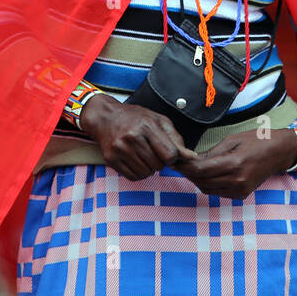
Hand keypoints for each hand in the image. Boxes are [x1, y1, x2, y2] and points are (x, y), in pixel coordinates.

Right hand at [79, 94, 198, 181]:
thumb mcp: (158, 121)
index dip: (172, 157)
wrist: (106, 118)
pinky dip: (137, 172)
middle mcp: (132, 137)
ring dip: (148, 168)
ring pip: (146, 173)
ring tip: (143, 154)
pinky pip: (133, 177)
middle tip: (152, 151)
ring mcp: (120, 149)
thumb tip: (191, 157)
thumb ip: (176, 139)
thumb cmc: (135, 118)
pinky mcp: (111, 159)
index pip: (170, 155)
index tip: (168, 152)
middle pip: (158, 166)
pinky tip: (135, 160)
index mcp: (147, 125)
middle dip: (159, 162)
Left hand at [175, 129, 296, 199]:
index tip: (175, 162)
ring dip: (196, 180)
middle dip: (188, 174)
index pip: (202, 169)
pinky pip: (218, 193)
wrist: (279, 152)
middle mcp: (237, 180)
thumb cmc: (257, 141)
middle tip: (178, 165)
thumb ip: (212, 153)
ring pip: (208, 189)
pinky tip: (204, 176)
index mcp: (235, 163)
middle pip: (202, 181)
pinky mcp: (242, 195)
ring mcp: (240, 190)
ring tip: (189, 170)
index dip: (186, 167)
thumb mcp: (232, 140)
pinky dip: (208, 185)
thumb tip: (192, 160)